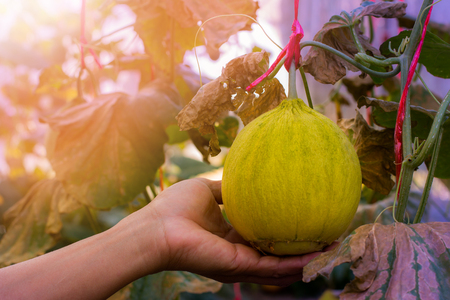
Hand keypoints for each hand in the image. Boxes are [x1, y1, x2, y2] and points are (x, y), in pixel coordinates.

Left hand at [138, 178, 335, 285]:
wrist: (157, 228)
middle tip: (328, 238)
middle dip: (302, 249)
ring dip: (306, 260)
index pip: (264, 235)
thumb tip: (242, 178)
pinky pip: (272, 267)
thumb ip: (227, 189)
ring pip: (280, 266)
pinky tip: (316, 256)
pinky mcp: (238, 267)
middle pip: (276, 254)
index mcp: (230, 235)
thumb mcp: (207, 190)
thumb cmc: (175, 207)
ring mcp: (239, 262)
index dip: (285, 229)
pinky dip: (295, 264)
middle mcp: (238, 252)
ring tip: (331, 250)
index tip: (306, 218)